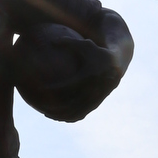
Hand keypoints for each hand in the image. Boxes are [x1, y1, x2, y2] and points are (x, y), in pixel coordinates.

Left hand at [12, 18, 131, 121]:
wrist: (118, 60)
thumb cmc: (96, 48)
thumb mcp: (83, 43)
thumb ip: (67, 42)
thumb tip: (49, 41)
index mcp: (91, 74)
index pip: (68, 86)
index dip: (54, 90)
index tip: (40, 90)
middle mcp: (96, 88)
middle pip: (73, 103)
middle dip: (57, 107)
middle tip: (41, 106)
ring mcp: (99, 97)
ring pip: (78, 111)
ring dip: (63, 115)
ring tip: (47, 114)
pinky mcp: (99, 101)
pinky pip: (84, 112)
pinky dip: (71, 116)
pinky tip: (59, 115)